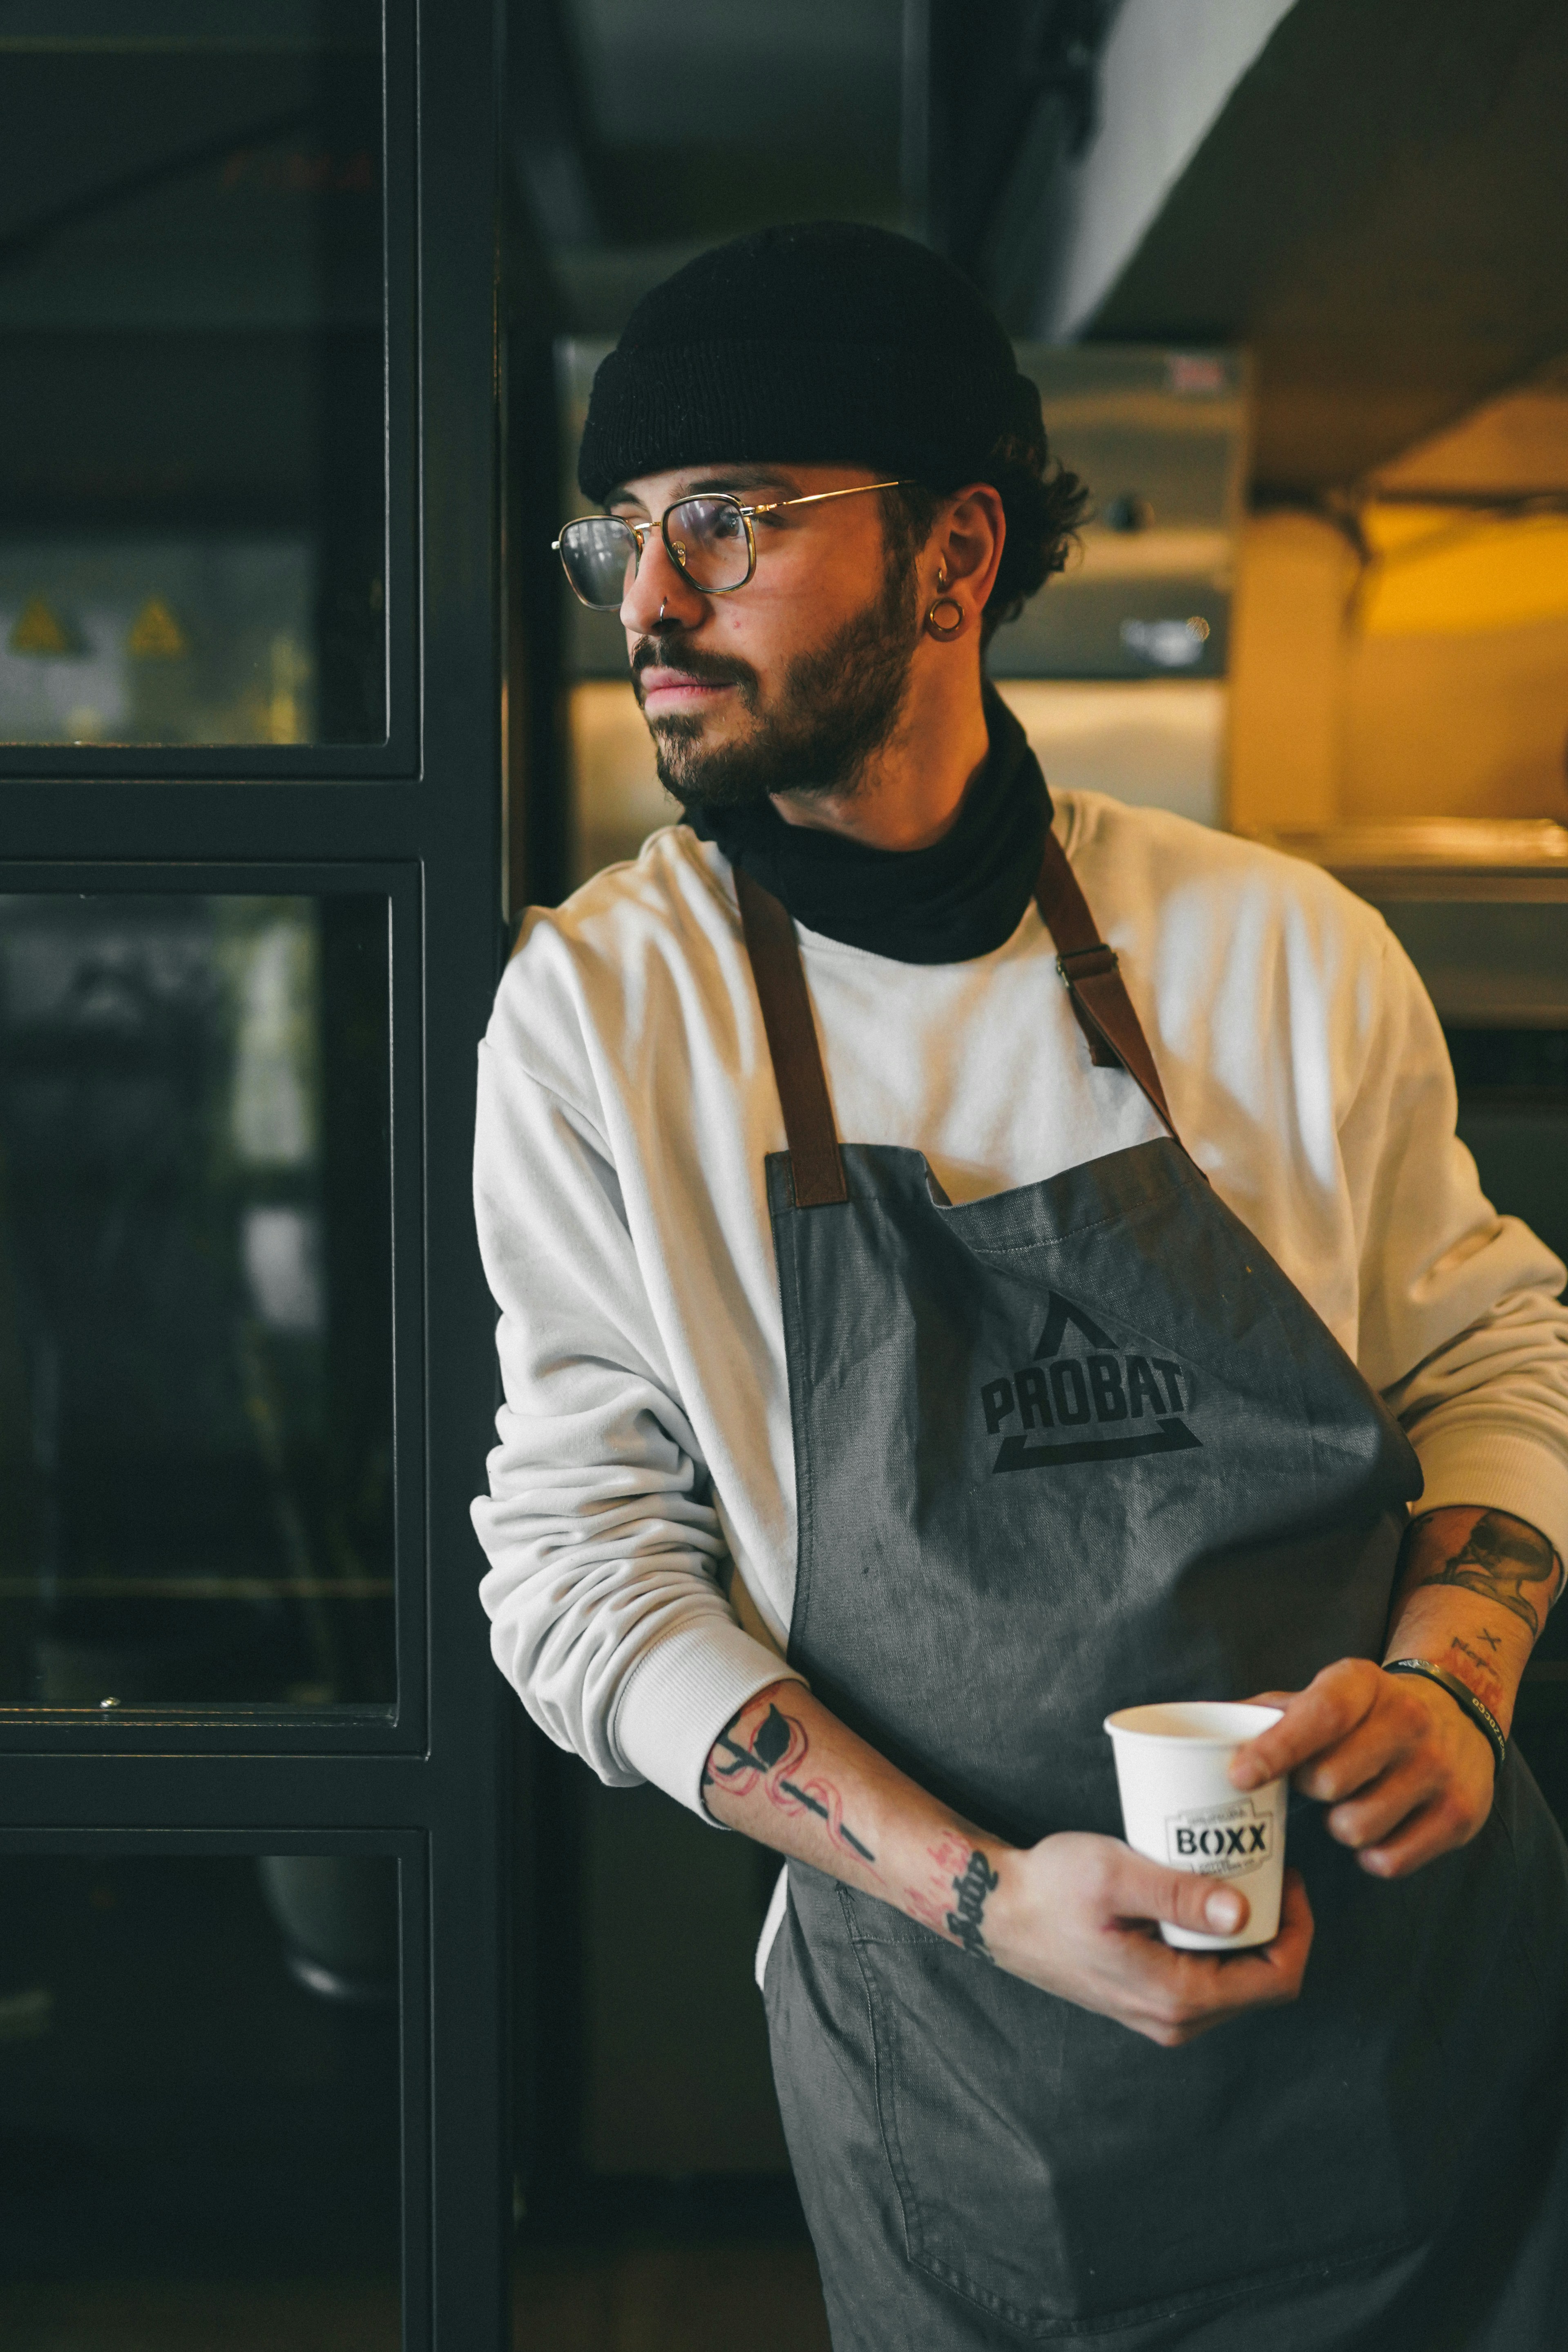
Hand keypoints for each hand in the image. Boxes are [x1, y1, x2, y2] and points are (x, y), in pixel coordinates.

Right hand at [985, 1831, 1312, 2047]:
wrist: (998, 1912)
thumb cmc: (1051, 1888)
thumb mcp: (1115, 1876)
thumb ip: (1178, 1895)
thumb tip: (1241, 1911)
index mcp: (1176, 1997)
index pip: (1277, 1980)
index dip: (1299, 1927)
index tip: (1287, 1874)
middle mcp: (1175, 2020)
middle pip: (1263, 1982)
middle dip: (1279, 1925)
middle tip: (1268, 1864)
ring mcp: (1162, 2014)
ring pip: (1238, 1981)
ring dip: (1250, 1931)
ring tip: (1240, 1873)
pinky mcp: (1149, 1997)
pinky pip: (1209, 1977)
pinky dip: (1220, 1939)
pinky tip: (1205, 1895)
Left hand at [1230, 1657, 1494, 1877]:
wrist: (1459, 1711)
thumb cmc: (1365, 1714)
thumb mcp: (1325, 1694)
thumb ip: (1269, 1714)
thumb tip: (1207, 1738)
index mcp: (1363, 1683)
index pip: (1319, 1716)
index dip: (1276, 1749)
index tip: (1238, 1776)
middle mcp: (1409, 1719)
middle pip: (1329, 1781)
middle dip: (1310, 1790)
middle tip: (1319, 1781)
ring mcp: (1440, 1768)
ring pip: (1356, 1827)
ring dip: (1339, 1825)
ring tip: (1352, 1802)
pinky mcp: (1462, 1814)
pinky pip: (1390, 1860)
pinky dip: (1373, 1854)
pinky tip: (1380, 1828)